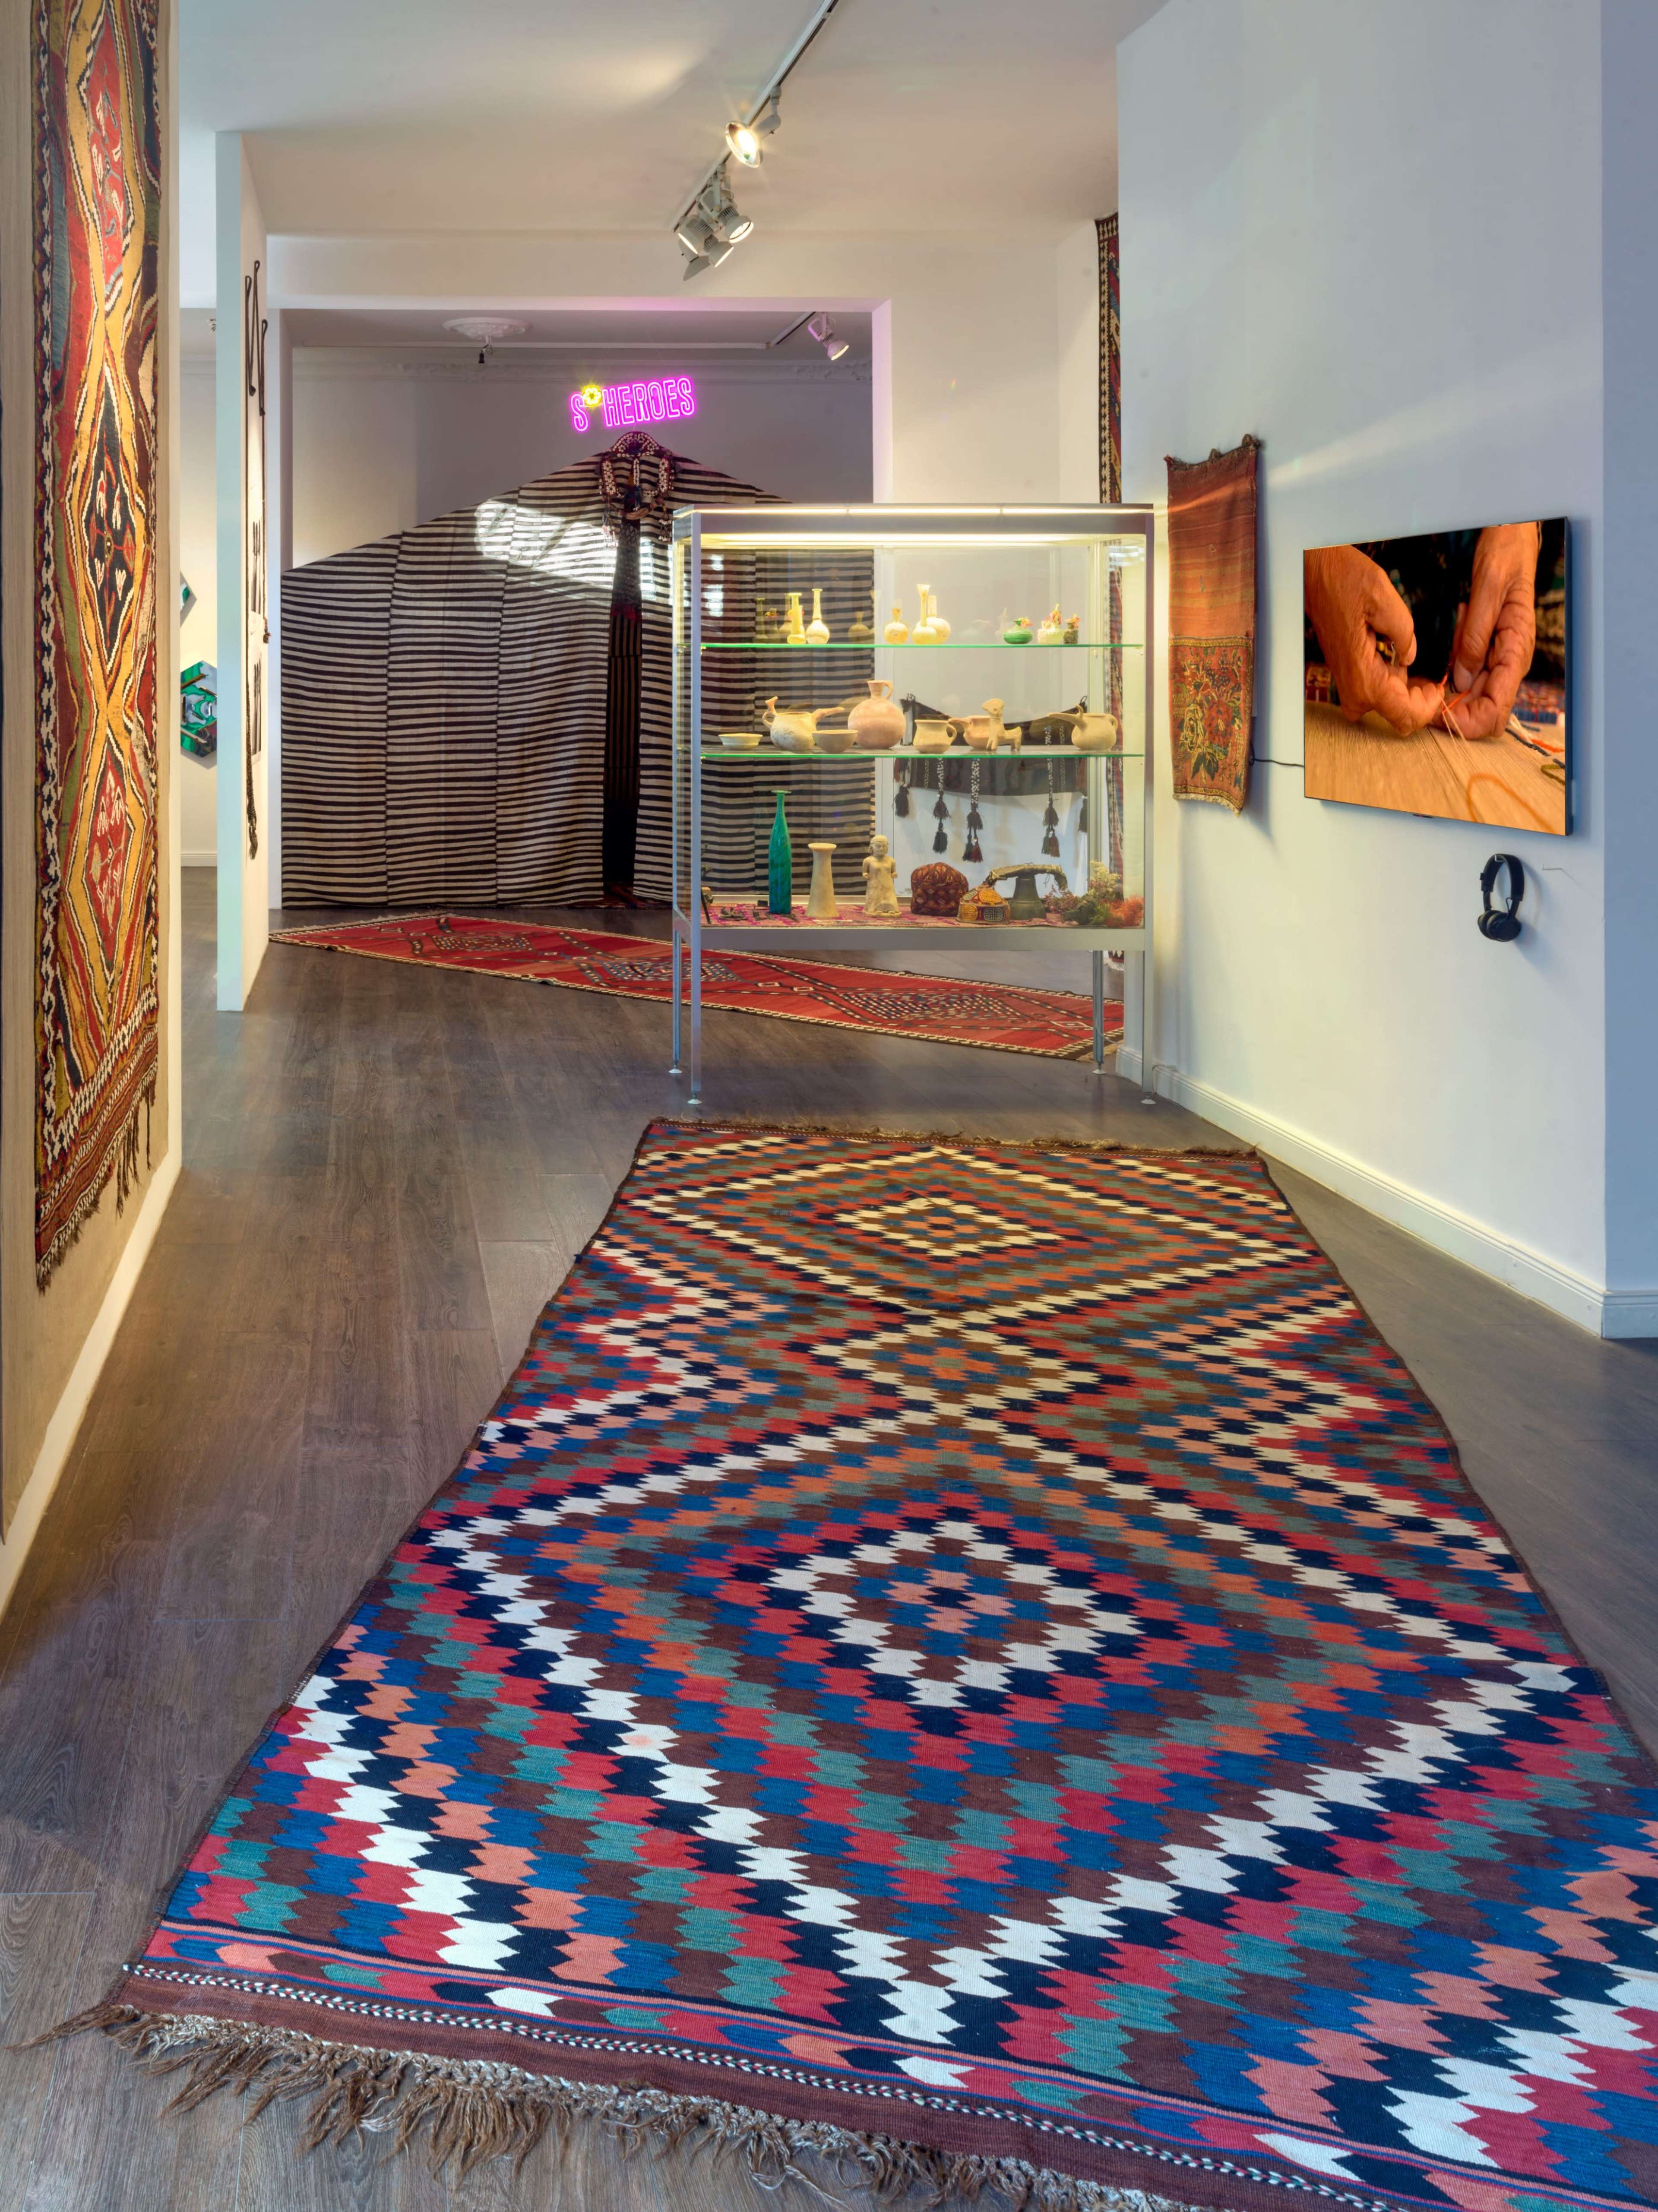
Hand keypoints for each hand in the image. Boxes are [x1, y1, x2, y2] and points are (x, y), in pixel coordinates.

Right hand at [1304, 545, 1442, 734]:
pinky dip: (1395, 682)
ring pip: (1390, 704)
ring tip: (1415, 660)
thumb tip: (1409, 658)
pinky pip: (1379, 692)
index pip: (1406, 716)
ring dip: (1408, 689)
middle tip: (1433, 677)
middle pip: (1399, 715)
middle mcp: (1355, 691)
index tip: (1439, 686)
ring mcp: (1350, 687)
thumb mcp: (1386, 600)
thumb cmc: (1346, 583)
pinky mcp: (1350, 678)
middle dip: (1420, 699)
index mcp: (1365, 679)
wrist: (1317, 576)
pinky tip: (1399, 657)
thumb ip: (1406, 635)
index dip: (1430, 707)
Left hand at [1443, 523, 1538, 740]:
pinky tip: (1441, 660)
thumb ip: (1475, 637)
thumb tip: (1461, 681)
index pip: (1496, 709)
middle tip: (1423, 700)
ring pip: (1473, 697)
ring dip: (1450, 695)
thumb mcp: (1487, 591)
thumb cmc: (1505, 557)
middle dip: (1454, 713)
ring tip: (1433, 674)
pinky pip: (1467, 674)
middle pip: (1484, 711)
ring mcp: (1498, 655)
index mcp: (1517, 650)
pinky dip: (1451, 676)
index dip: (1466, 722)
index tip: (1437, 715)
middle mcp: (1510, 659)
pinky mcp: (1485, 648)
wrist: (1510, 537)